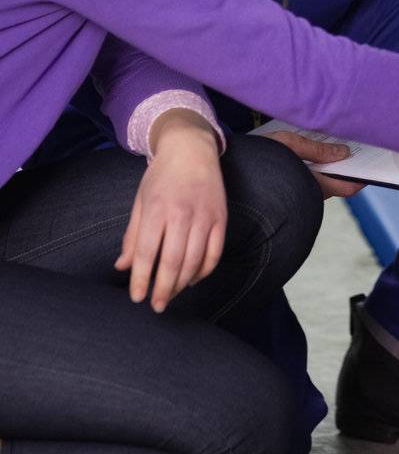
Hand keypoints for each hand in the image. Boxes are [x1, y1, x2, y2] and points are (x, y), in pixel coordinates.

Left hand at [116, 110, 226, 312]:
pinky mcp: (220, 218)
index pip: (147, 252)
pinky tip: (192, 279)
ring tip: (171, 295)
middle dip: (163, 289)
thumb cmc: (161, 175)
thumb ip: (132, 235)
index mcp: (157, 209)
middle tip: (156, 306)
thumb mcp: (140, 201)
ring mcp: (205, 216)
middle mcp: (182, 214)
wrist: (191, 148)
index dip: (141, 279)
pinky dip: (204, 271)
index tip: (137, 297)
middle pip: (173, 261)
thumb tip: (122, 266)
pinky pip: (215, 253)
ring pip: (195, 261)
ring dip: (182, 283)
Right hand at [262, 128, 365, 199]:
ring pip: (323, 179)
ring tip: (338, 139)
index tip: (373, 160)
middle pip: (337, 181)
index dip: (363, 175)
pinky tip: (315, 147)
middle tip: (357, 142)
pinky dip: (317, 164)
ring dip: (331, 163)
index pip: (349, 186)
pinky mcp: (289, 186)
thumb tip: (344, 151)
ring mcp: (299, 191)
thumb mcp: (288, 145)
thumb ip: (317, 149)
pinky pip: (310, 177)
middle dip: (347, 164)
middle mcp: (309, 193)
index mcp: (315, 185)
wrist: (229, 177)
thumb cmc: (257, 160)